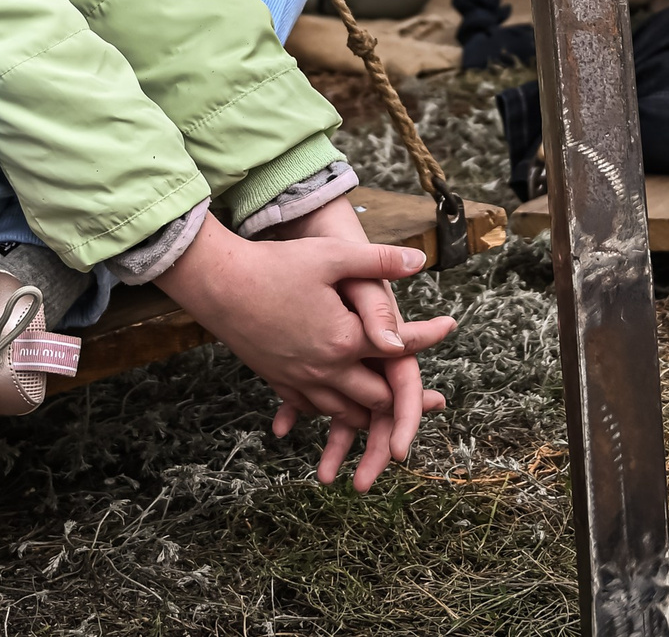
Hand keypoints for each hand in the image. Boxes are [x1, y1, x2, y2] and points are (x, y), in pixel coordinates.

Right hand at [264, 198, 449, 484]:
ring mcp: (299, 379)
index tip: (450, 325)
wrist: (218, 284)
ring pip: (343, 411)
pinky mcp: (277, 379)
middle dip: (404, 398)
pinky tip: (335, 404)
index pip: (399, 345)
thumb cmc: (274, 266)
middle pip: (376, 397)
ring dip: (369, 412)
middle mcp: (325, 369)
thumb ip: (377, 261)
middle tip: (430, 396)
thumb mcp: (331, 257)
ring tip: (387, 408)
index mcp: (345, 340)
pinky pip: (311, 407)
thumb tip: (419, 260)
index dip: (429, 335)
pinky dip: (330, 410)